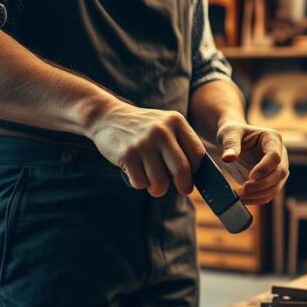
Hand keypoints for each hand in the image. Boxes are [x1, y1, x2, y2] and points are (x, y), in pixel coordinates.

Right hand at [88, 102, 205, 197]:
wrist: (108, 117)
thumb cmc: (144, 129)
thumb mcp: (165, 127)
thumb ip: (182, 145)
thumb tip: (196, 177)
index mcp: (176, 121)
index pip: (197, 153)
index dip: (198, 171)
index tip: (194, 179)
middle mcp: (161, 131)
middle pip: (182, 170)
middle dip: (184, 186)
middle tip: (183, 190)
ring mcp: (143, 143)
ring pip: (160, 182)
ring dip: (157, 187)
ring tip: (152, 177)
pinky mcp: (127, 154)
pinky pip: (141, 183)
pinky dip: (139, 183)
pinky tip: (135, 170)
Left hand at [215, 122, 288, 205]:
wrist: (234, 141)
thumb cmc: (233, 133)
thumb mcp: (229, 133)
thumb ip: (230, 144)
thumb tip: (228, 158)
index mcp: (273, 139)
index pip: (275, 156)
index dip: (265, 168)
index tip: (251, 176)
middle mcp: (280, 155)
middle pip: (280, 173)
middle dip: (263, 184)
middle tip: (245, 188)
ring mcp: (277, 169)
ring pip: (276, 186)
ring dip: (259, 194)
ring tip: (240, 196)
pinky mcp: (271, 181)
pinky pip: (268, 194)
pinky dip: (256, 199)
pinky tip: (241, 199)